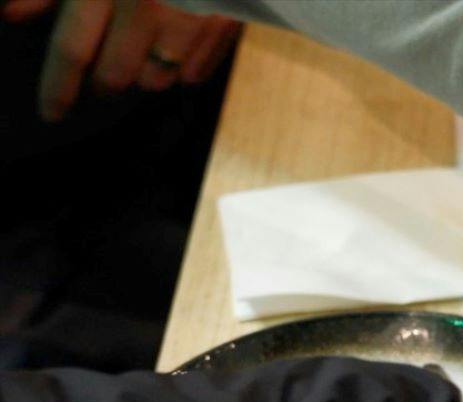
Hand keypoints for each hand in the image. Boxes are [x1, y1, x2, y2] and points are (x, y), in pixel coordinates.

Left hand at [8, 0, 238, 121]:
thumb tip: (13, 14)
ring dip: (140, 80)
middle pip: (115, 74)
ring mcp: (190, 19)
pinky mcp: (225, 23)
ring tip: (136, 66)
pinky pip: (196, 72)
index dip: (58, 87)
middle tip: (97, 85)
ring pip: (156, 81)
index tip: (52, 112)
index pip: (72, 49)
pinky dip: (179, 74)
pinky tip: (170, 58)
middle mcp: (146, 7)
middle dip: (101, 88)